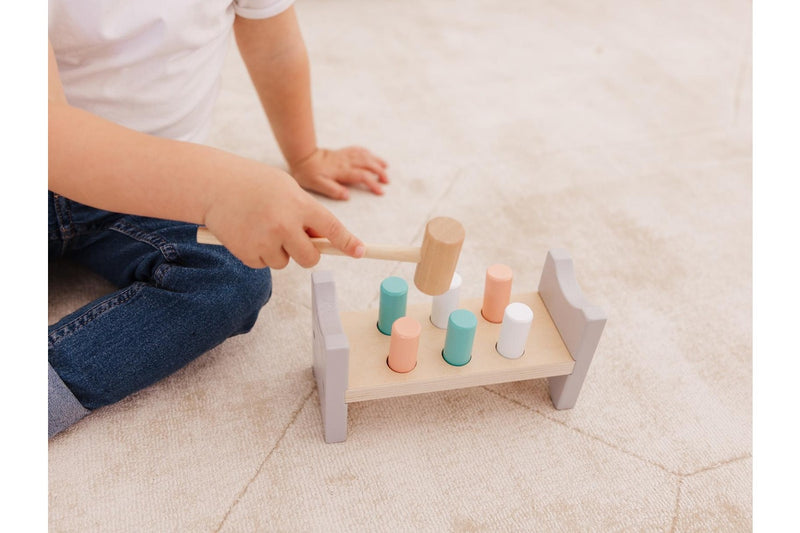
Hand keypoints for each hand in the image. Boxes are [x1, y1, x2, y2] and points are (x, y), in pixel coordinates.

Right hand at [203, 163, 363, 268]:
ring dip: (279, 251)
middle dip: (308, 253)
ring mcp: (265, 241)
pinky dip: (259, 253)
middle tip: (295, 239)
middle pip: (310, 258)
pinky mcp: (247, 253)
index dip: (348, 243)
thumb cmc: (255, 184)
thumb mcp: (288, 189)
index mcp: (300, 205)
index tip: (360, 251)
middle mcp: (285, 225)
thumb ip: (307, 213)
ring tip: (262, 226)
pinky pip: (264, 264)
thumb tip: (324, 240)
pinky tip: (249, 233)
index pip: (332, 229)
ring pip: (285, 262)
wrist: (215, 185)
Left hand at [289, 146, 388, 199]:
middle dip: (380, 172)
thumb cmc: (308, 173)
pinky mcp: (342, 152)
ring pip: (365, 156)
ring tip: (386, 167)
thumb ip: (333, 190)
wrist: (302, 156)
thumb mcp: (317, 185)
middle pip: (368, 164)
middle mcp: (346, 162)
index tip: (381, 191)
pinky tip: (371, 156)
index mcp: (342, 171)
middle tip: (386, 181)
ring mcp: (345, 155)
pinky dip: (367, 153)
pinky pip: (358, 150)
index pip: (362, 176)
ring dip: (377, 161)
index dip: (373, 184)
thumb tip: (347, 195)